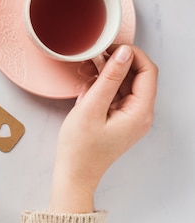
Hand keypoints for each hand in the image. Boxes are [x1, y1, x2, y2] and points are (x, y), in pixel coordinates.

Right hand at [49, 44, 157, 212]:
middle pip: (137, 76)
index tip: (110, 47)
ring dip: (107, 75)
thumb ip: (109, 78)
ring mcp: (130, 118)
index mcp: (140, 112)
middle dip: (117, 63)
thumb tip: (123, 53)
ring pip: (125, 85)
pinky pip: (116, 96)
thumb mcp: (91, 108)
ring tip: (86, 74)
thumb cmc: (80, 148)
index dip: (131, 54)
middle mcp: (140, 114)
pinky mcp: (119, 120)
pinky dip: (102, 88)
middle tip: (93, 57)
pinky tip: (87, 89)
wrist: (74, 175)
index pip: (147, 71)